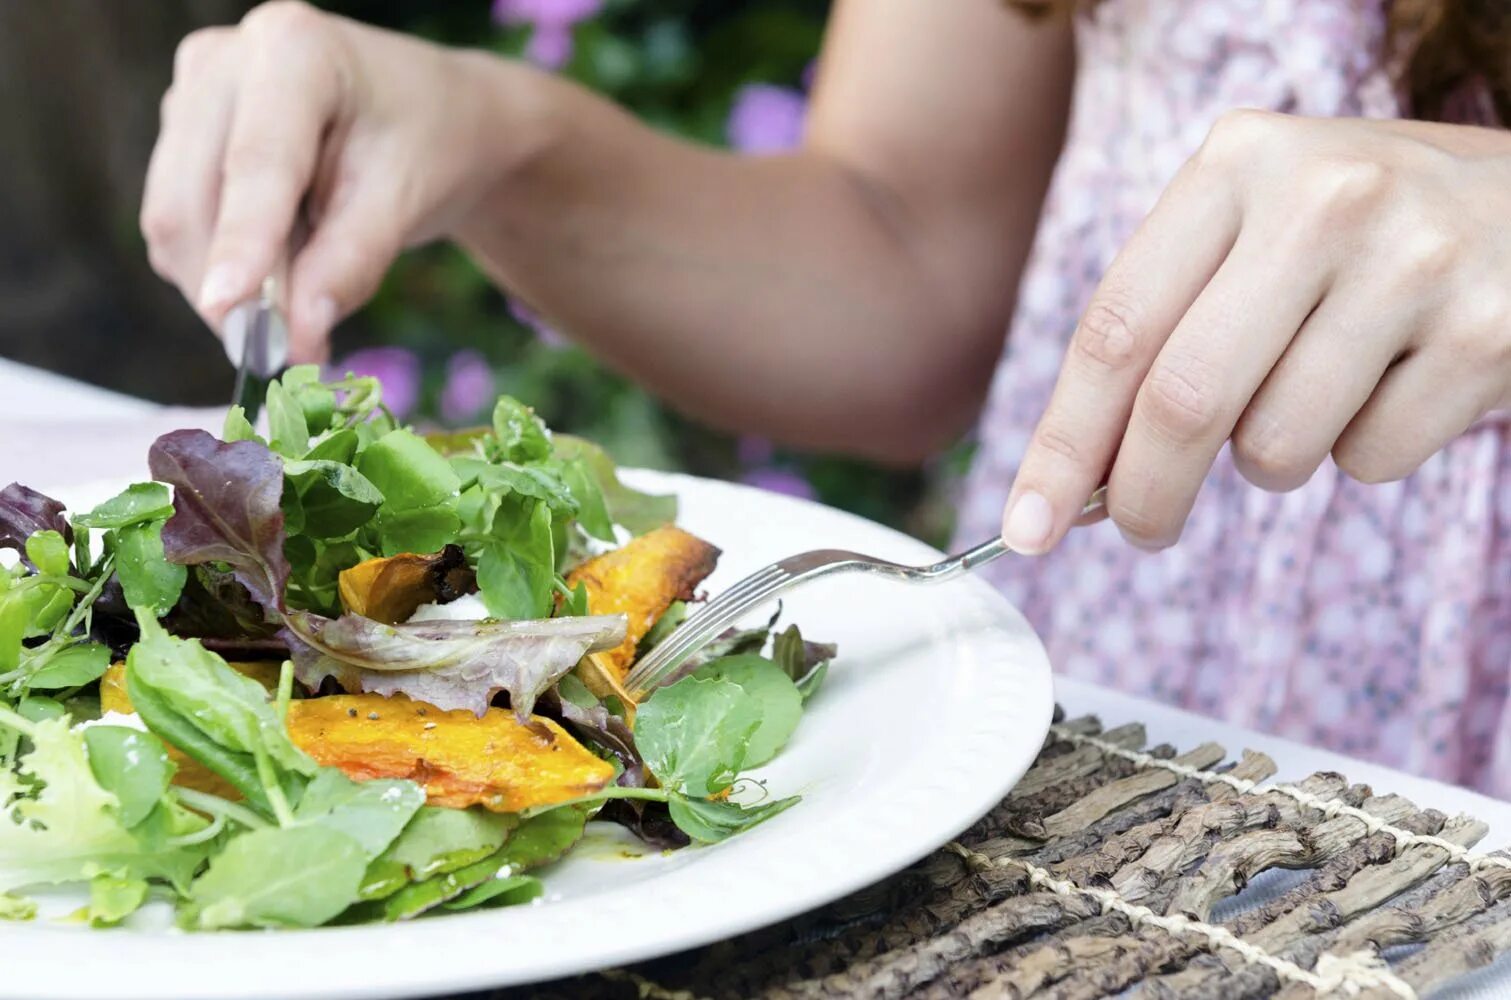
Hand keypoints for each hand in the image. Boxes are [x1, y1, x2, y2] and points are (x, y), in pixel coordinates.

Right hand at [141, 1, 525, 360]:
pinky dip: (224, 270)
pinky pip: (181, 227)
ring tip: (305, 300)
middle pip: (192, 199)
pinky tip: (282, 264)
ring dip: (229, 288)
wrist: (431, 118)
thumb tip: (297, 340)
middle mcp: (224, 61)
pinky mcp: (180, 137)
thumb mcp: (406, 201)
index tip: (228, 312)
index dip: (241, 243)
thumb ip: (350, 266)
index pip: (256, 163)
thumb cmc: (428, 145)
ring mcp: (192, 95)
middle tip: (290, 354)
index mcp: (293, 50)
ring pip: (174, 221)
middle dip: (234, 291)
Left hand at [1001, 111, 1510, 552]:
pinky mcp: (1488, 335)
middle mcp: (1324, 198)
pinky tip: (1394, 383)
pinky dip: (1360, 452)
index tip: (1026, 525)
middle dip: (1143, 493)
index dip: (1061, 443)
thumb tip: (1076, 477)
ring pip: (1274, 446)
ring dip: (1270, 460)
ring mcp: (1414, 262)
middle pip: (1181, 401)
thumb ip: (1164, 328)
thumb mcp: (1254, 232)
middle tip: (1142, 528)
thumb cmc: (1358, 238)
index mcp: (1239, 163)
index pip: (1115, 328)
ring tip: (1314, 393)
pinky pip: (1367, 460)